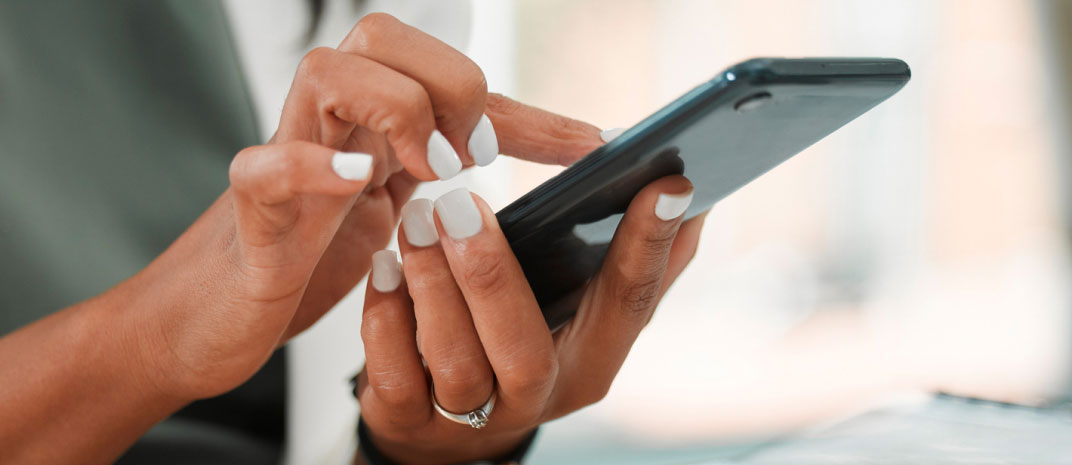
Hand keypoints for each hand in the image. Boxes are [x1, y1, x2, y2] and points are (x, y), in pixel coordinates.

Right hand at [121, 13, 606, 399]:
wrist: (217, 316)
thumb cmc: (310, 257)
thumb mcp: (404, 218)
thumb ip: (460, 188)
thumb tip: (558, 172)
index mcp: (373, 120)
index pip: (454, 79)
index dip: (530, 113)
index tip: (590, 149)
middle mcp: (328, 121)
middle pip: (380, 36)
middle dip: (446, 84)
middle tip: (471, 160)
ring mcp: (285, 155)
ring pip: (326, 70)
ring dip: (393, 110)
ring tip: (426, 173)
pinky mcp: (249, 209)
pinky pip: (267, 163)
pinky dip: (313, 164)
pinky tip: (360, 182)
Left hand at [355, 180, 706, 463]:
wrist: (437, 427)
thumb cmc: (514, 338)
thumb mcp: (578, 308)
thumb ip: (628, 261)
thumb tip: (686, 193)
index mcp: (592, 359)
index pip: (629, 303)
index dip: (651, 245)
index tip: (666, 182)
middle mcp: (538, 397)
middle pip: (525, 350)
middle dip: (492, 275)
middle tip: (463, 202)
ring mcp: (471, 419)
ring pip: (456, 362)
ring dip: (433, 285)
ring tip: (418, 220)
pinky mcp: (409, 422)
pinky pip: (396, 377)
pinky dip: (387, 318)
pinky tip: (385, 267)